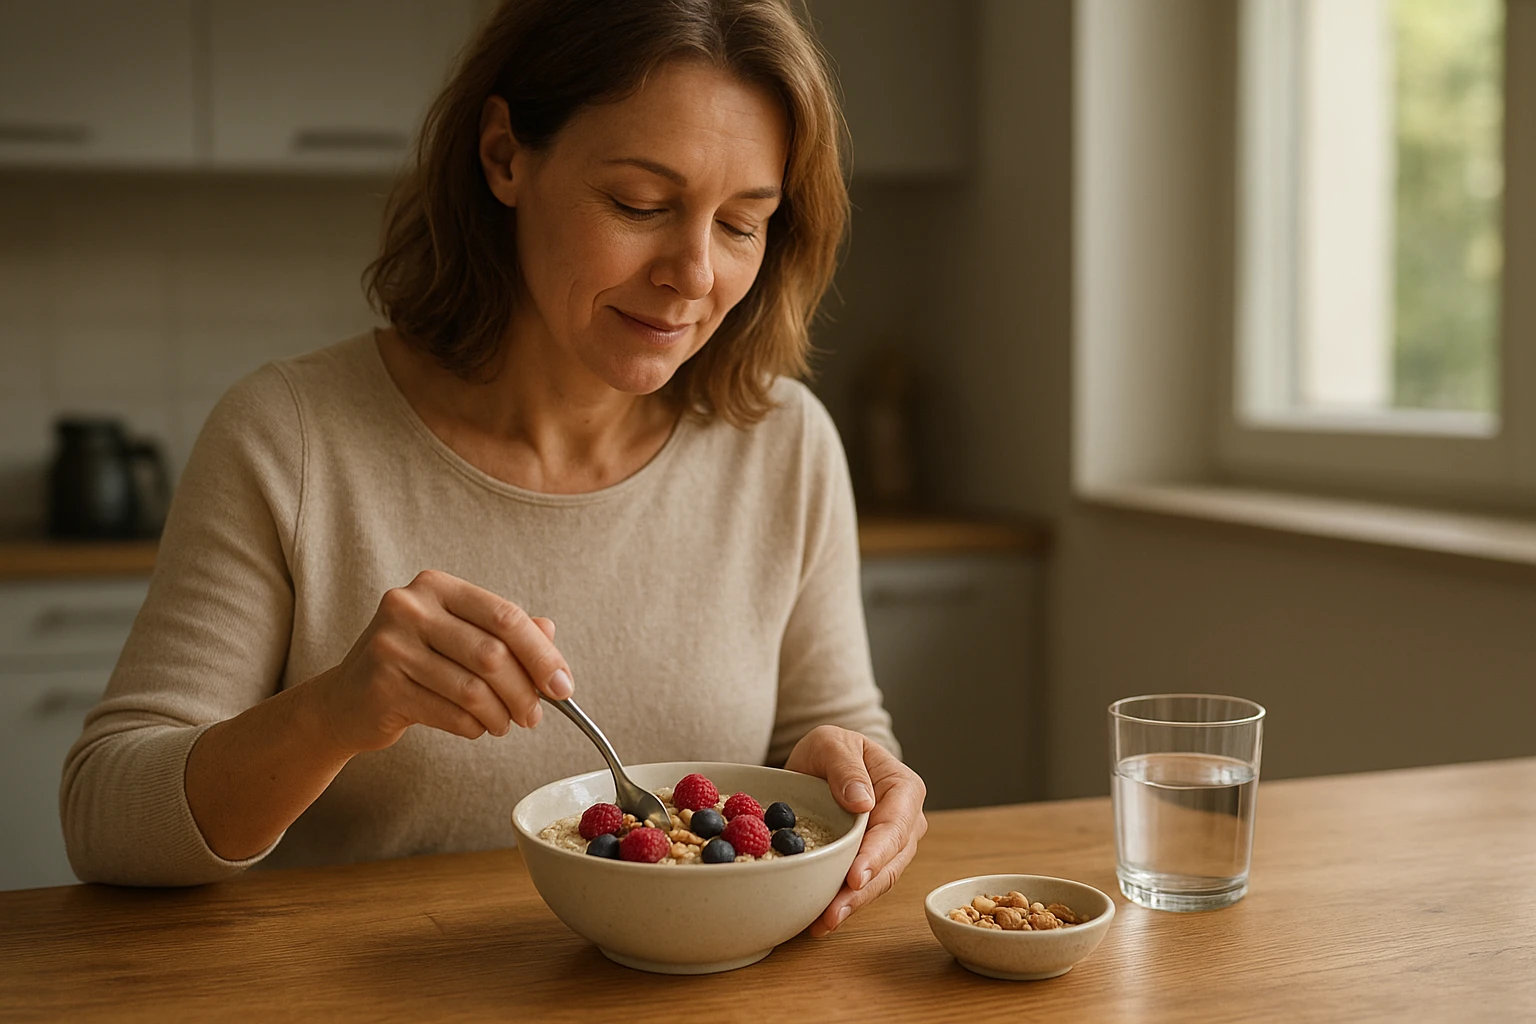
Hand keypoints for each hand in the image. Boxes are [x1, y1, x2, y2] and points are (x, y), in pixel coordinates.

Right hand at [315, 569, 573, 753]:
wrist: (346, 700)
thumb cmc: (415, 663)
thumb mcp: (458, 636)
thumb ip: (504, 631)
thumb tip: (551, 634)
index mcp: (436, 586)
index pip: (505, 616)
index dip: (542, 654)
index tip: (564, 686)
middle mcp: (409, 608)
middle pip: (493, 654)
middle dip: (524, 691)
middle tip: (535, 716)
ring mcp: (391, 646)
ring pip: (473, 689)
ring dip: (500, 715)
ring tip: (504, 724)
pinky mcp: (382, 687)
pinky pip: (450, 714)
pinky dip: (474, 727)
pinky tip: (475, 728)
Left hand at [783, 725, 927, 936]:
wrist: (823, 762)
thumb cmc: (832, 749)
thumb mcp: (831, 743)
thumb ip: (846, 767)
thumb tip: (863, 802)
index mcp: (905, 789)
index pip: (895, 827)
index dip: (877, 855)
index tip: (855, 877)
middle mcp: (906, 822)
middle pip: (890, 863)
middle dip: (862, 891)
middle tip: (833, 912)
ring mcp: (892, 846)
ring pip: (878, 882)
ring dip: (852, 904)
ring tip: (824, 922)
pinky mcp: (872, 862)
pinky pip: (862, 886)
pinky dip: (844, 903)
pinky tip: (820, 921)